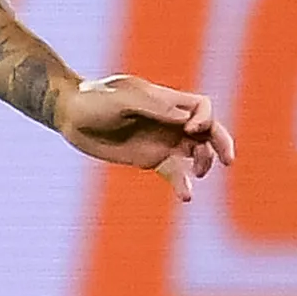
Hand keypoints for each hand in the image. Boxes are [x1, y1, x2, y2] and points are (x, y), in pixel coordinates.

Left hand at [53, 75, 233, 202]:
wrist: (69, 116)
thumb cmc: (92, 100)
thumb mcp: (120, 99)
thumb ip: (151, 107)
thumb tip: (185, 119)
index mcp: (165, 100)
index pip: (201, 107)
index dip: (205, 118)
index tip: (190, 130)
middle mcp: (168, 120)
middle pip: (207, 130)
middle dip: (221, 142)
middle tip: (228, 159)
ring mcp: (161, 140)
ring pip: (196, 152)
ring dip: (204, 163)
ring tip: (197, 174)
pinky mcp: (150, 159)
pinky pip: (174, 172)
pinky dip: (183, 183)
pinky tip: (186, 196)